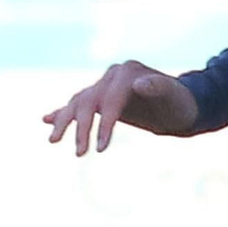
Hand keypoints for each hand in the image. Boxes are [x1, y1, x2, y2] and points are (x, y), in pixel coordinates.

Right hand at [44, 61, 198, 154]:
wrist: (181, 105)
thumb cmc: (180, 102)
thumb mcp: (173, 96)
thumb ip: (158, 87)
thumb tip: (139, 84)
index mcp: (127, 72)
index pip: (110, 99)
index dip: (105, 124)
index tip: (101, 148)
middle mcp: (112, 76)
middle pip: (89, 101)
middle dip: (82, 128)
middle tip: (80, 154)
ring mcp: (104, 85)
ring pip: (78, 103)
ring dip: (64, 121)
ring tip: (53, 141)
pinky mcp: (101, 97)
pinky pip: (78, 104)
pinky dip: (62, 112)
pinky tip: (46, 120)